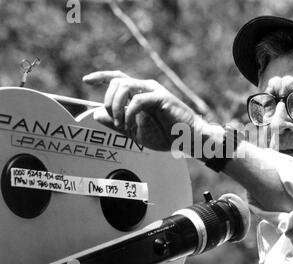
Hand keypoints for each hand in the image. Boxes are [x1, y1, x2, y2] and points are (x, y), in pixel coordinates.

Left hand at [83, 71, 204, 151]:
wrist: (188, 139)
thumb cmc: (167, 135)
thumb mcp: (135, 131)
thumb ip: (116, 122)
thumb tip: (96, 114)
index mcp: (141, 93)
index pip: (118, 78)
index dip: (101, 76)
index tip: (86, 80)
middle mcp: (146, 88)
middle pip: (118, 80)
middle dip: (108, 100)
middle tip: (111, 118)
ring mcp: (154, 91)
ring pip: (125, 86)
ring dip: (116, 106)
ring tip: (120, 123)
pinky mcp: (161, 98)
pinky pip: (138, 100)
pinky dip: (129, 114)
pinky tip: (131, 127)